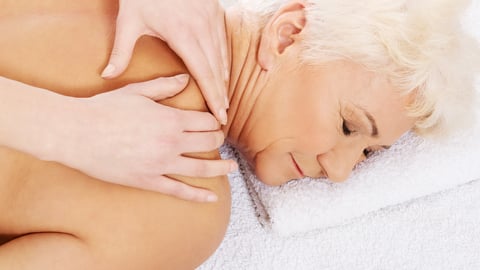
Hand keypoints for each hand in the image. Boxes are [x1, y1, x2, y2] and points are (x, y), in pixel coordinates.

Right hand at [59, 75, 234, 201]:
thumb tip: (186, 79)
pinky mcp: (148, 181)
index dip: (214, 121)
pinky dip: (198, 196)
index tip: (214, 122)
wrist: (77, 133)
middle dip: (218, 140)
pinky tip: (212, 199)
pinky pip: (179, 191)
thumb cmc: (105, 109)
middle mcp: (171, 142)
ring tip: (232, 168)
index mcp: (171, 119)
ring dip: (221, 168)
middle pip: (209, 142)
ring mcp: (161, 164)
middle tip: (219, 140)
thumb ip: (165, 86)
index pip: (207, 121)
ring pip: (201, 168)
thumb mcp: (137, 91)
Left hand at [102, 0, 228, 124]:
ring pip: (222, 57)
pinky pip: (223, 42)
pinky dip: (224, 61)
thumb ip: (121, 51)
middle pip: (216, 69)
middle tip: (224, 116)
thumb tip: (107, 75)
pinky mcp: (215, 12)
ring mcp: (211, 19)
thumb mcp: (129, 21)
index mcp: (182, 34)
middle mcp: (202, 28)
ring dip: (224, 80)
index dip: (213, 96)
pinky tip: (223, 73)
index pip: (203, 73)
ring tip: (224, 100)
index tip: (219, 114)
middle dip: (221, 95)